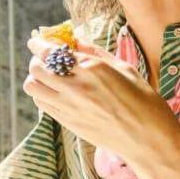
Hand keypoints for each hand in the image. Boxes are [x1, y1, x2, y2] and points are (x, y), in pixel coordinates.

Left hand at [23, 36, 179, 163]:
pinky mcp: (68, 122)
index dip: (39, 44)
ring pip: (33, 87)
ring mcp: (69, 107)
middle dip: (37, 59)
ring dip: (36, 78)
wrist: (147, 137)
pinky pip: (41, 103)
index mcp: (93, 69)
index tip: (35, 41)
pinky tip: (54, 92)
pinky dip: (42, 94)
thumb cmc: (142, 99)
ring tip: (47, 77)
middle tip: (43, 59)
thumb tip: (75, 40)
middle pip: (37, 68)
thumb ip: (95, 53)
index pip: (53, 52)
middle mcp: (77, 87)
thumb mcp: (123, 68)